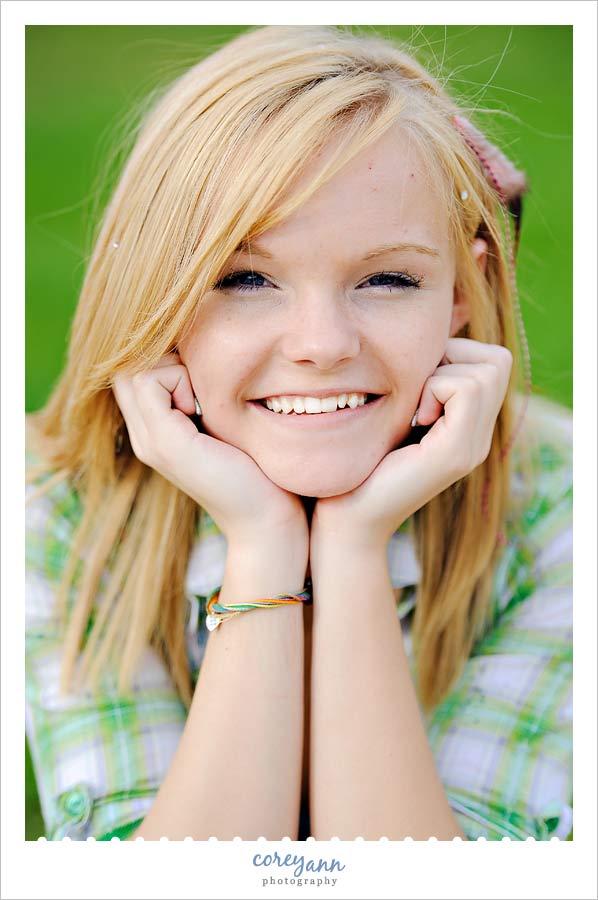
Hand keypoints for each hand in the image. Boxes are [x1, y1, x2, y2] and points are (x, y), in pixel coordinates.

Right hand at [112, 352, 307, 547]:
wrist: (269, 520)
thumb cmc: (262, 470)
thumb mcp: (229, 422)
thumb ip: (208, 396)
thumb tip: (205, 351)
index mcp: (156, 432)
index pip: (135, 370)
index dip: (164, 358)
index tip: (204, 378)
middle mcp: (144, 436)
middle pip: (127, 367)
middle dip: (164, 358)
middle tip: (203, 385)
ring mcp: (150, 441)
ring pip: (134, 370)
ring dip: (172, 368)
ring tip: (204, 400)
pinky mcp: (165, 442)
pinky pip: (149, 382)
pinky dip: (179, 380)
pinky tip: (205, 408)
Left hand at [311, 338, 512, 551]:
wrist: (346, 518)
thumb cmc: (357, 464)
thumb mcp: (392, 413)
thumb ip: (415, 384)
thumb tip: (425, 341)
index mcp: (467, 427)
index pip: (493, 360)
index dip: (454, 354)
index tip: (417, 386)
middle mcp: (478, 438)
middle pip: (497, 360)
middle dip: (453, 358)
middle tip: (417, 394)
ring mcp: (472, 447)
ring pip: (487, 370)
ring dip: (441, 375)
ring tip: (415, 411)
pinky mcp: (455, 453)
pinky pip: (465, 388)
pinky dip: (435, 389)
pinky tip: (413, 420)